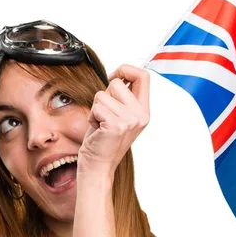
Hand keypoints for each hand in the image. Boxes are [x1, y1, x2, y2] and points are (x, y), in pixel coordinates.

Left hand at [78, 64, 149, 180]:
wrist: (98, 166)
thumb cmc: (103, 140)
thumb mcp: (119, 115)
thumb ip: (123, 97)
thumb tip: (119, 75)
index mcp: (144, 110)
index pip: (143, 76)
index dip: (125, 70)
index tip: (113, 78)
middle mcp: (140, 115)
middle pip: (117, 83)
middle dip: (104, 96)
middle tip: (105, 116)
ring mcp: (130, 120)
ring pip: (102, 95)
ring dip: (95, 109)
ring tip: (101, 125)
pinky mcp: (116, 125)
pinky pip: (96, 106)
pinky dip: (91, 117)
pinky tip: (97, 130)